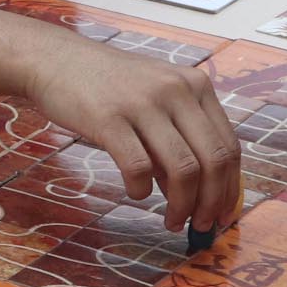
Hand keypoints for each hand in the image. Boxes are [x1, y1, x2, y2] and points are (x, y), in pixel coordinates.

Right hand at [24, 33, 242, 233]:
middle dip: (211, 203)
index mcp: (196, 85)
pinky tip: (135, 192)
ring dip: (181, 205)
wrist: (57, 60)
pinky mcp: (109, 118)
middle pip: (213, 160)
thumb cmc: (109, 85)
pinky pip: (138, 167)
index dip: (230, 188)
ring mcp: (143, 103)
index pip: (228, 145)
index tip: (222, 214)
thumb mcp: (156, 99)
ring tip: (171, 220)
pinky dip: (141, 190)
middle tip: (201, 226)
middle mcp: (176, 90)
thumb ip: (178, 138)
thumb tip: (197, 193)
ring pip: (183, 169)